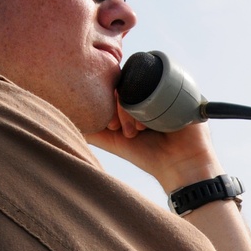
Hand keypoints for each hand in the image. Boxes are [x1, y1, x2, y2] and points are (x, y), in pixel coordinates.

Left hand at [84, 95, 223, 193]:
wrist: (182, 167)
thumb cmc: (148, 155)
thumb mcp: (114, 141)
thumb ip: (93, 130)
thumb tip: (67, 119)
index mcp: (135, 99)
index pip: (115, 87)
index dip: (108, 102)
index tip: (111, 127)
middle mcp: (150, 91)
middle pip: (126, 83)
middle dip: (118, 106)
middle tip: (122, 130)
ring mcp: (166, 90)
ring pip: (140, 84)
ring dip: (133, 107)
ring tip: (137, 131)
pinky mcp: (182, 92)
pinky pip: (161, 83)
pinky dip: (151, 100)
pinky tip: (147, 123)